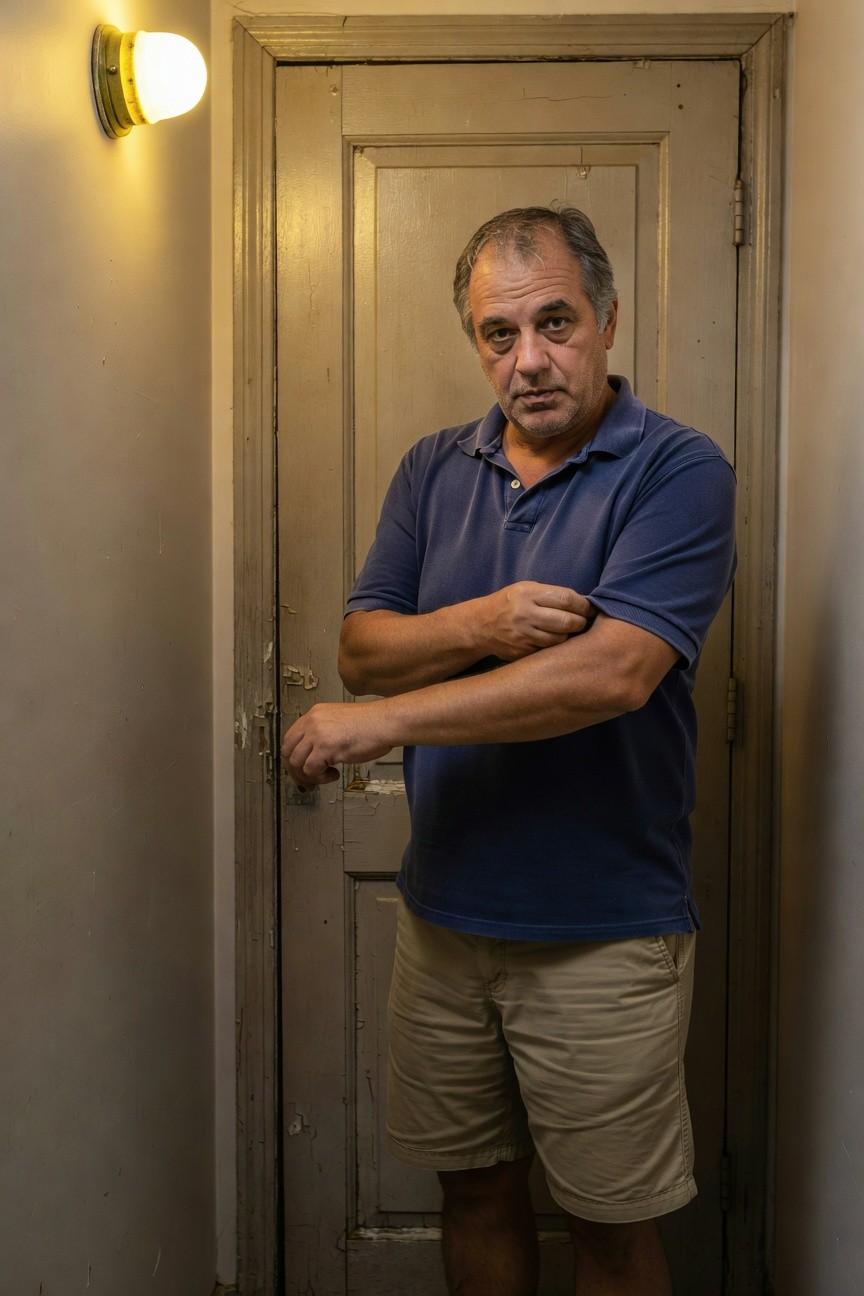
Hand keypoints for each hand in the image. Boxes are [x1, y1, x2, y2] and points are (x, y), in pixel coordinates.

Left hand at [281, 702, 393, 791]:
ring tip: (325, 776)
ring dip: (309, 776)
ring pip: (296, 763)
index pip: (290, 738)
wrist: (385, 722)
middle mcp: (312, 721)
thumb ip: (323, 733)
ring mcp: (317, 733)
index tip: (301, 769)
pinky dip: (321, 778)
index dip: (293, 757)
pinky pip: (311, 770)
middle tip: (307, 781)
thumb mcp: (339, 722)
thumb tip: (314, 755)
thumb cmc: (371, 725)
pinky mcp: (325, 747)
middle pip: (287, 751)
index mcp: (315, 714)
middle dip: (295, 770)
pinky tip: (334, 774)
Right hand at [477, 582, 594, 660]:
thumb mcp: (525, 589)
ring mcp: (522, 635)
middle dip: (580, 622)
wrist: (480, 625)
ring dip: (567, 636)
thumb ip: (551, 594)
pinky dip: (554, 647)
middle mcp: (524, 614)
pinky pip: (547, 651)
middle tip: (582, 622)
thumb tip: (584, 604)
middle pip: (566, 622)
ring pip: (560, 639)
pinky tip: (550, 640)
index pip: (566, 599)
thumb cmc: (509, 604)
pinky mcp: (520, 652)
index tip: (590, 608)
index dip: (584, 605)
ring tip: (565, 631)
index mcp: (527, 593)